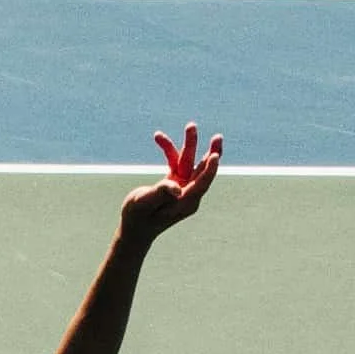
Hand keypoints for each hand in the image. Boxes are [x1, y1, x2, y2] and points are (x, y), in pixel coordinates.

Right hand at [117, 123, 222, 248]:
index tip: (215, 154)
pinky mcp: (175, 183)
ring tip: (191, 126)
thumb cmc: (137, 217)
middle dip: (210, 152)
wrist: (135, 228)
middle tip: (218, 137)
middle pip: (202, 170)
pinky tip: (158, 137)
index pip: (201, 183)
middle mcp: (188, 195)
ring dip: (189, 145)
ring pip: (190, 163)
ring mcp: (183, 189)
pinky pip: (175, 163)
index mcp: (185, 202)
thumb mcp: (144, 203)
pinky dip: (168, 151)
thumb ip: (160, 193)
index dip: (210, 169)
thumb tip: (176, 188)